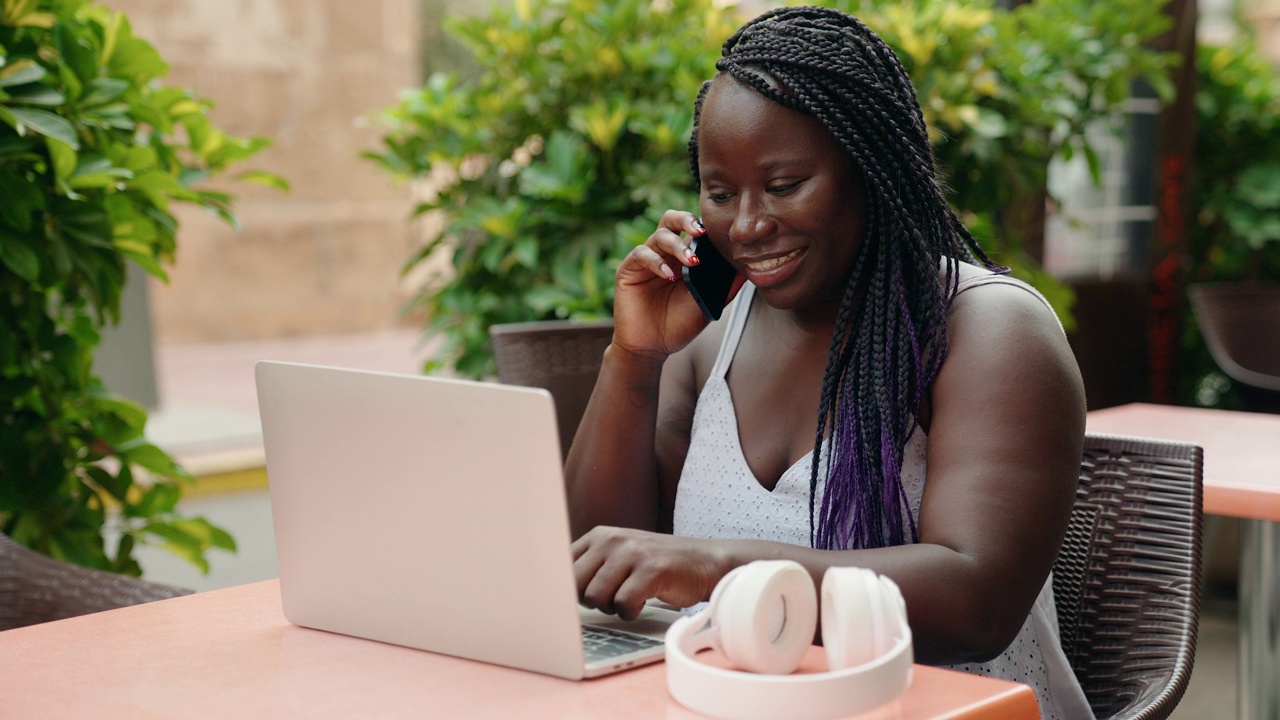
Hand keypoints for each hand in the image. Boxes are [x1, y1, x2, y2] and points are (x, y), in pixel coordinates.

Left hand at [572, 526, 728, 619]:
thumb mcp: (619, 556)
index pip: (561, 566)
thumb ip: (590, 568)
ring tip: (630, 598)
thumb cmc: (656, 565)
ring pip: (597, 597)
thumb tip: (555, 593)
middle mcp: (612, 540)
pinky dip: (630, 612)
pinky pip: (623, 604)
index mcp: (599, 536)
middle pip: (575, 585)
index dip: (566, 590)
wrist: (704, 562)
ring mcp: (632, 553)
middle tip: (611, 599)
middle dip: (590, 601)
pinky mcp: (651, 569)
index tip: (572, 601)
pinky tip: (642, 603)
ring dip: (612, 607)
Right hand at [611, 210, 728, 359]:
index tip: (720, 233)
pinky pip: (641, 255)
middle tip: (701, 231)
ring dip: (677, 245)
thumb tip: (750, 268)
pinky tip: (669, 275)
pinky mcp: (628, 271)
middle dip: (686, 220)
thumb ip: (725, 286)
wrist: (652, 348)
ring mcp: (646, 260)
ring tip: (692, 262)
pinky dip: (656, 262)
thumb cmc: (679, 324)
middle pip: (671, 220)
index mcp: (683, 257)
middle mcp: (664, 254)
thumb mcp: (708, 304)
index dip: (704, 225)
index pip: (691, 229)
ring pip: (659, 235)